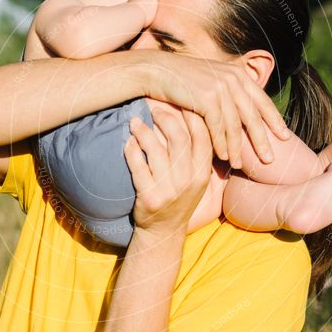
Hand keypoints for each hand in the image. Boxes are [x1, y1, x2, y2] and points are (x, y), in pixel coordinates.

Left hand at [123, 107, 211, 238]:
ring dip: (143, 131)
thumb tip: (191, 113)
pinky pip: (138, 166)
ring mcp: (169, 190)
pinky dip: (131, 150)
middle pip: (179, 139)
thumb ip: (196, 153)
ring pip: (155, 150)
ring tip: (135, 122)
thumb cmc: (179, 197)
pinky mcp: (149, 197)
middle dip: (165, 118)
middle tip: (154, 108)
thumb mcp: (196, 178)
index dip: (192, 114)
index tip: (180, 100)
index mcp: (203, 173)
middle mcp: (189, 181)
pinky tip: (128, 142)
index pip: (203, 136)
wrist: (163, 231)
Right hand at [139, 53, 289, 167]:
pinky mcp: (207, 97)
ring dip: (239, 148)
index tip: (285, 137)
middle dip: (263, 139)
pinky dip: (221, 144)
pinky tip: (224, 158)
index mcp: (238, 74)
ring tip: (241, 165)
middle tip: (270, 160)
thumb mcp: (210, 81)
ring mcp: (221, 87)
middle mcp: (234, 78)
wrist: (156, 70)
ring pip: (236, 125)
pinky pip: (219, 127)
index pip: (262, 100)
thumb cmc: (182, 80)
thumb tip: (241, 113)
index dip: (274, 120)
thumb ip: (227, 92)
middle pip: (253, 115)